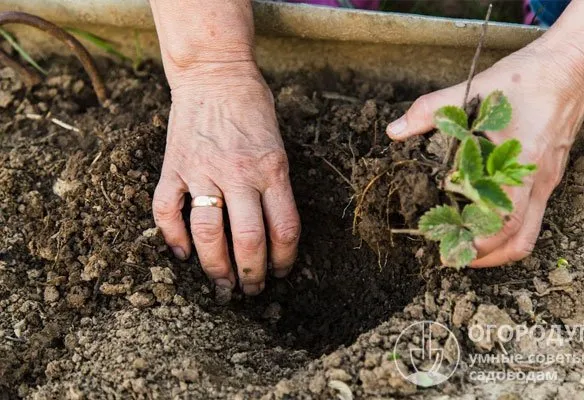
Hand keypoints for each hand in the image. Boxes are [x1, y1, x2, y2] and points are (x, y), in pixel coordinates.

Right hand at [153, 62, 299, 294]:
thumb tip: (274, 232)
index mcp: (271, 169)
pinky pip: (166, 211)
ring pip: (207, 233)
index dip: (284, 260)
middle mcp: (238, 174)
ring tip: (222, 284)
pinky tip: (182, 255)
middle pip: (247, 240)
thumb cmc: (253, 108)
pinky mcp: (173, 167)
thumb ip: (276, 186)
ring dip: (214, 267)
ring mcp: (202, 171)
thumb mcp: (278, 145)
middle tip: (251, 290)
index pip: (284, 229)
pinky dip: (172, 238)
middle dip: (252, 274)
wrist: (214, 73)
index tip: (280, 273)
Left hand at [386, 41, 583, 266]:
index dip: (477, 242)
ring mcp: (547, 182)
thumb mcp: (474, 90)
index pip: (504, 221)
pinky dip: (508, 229)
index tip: (448, 248)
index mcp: (521, 163)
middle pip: (519, 242)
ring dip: (498, 248)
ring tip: (467, 245)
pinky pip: (533, 217)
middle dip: (485, 257)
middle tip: (452, 254)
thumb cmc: (526, 79)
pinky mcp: (548, 177)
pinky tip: (483, 219)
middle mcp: (538, 181)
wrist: (573, 67)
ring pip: (529, 234)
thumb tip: (395, 131)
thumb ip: (430, 111)